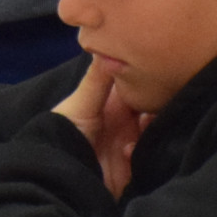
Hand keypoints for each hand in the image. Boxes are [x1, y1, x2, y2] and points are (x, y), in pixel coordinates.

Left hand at [52, 55, 145, 198]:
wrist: (57, 170)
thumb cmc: (64, 131)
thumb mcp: (81, 102)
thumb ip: (98, 78)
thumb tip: (108, 46)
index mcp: (115, 105)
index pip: (140, 89)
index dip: (150, 82)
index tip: (159, 73)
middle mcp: (127, 123)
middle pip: (154, 110)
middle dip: (159, 106)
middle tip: (157, 103)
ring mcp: (132, 145)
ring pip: (156, 133)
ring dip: (153, 128)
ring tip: (144, 124)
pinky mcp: (134, 168)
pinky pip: (149, 158)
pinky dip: (140, 152)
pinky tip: (126, 151)